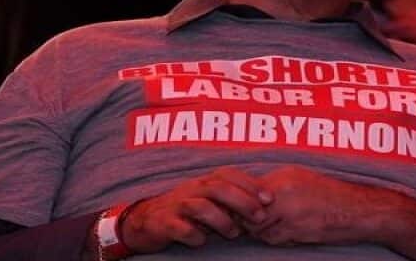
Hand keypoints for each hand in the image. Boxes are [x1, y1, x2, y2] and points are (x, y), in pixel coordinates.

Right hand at [120, 167, 272, 252]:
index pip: (230, 175)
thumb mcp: (210, 200)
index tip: (270, 199)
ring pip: (200, 206)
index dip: (251, 184)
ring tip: (234, 233)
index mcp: (205, 181)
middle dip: (243, 202)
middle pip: (219, 188)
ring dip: (221, 220)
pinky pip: (178, 227)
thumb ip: (233, 199)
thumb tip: (266, 205)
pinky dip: (192, 234)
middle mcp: (192, 189)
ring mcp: (176, 205)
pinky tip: (201, 241)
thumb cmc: (187, 210)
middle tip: (260, 218)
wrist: (145, 221)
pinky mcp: (162, 223)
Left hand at [251, 166, 415, 256]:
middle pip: (248, 212)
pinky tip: (296, 232)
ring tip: (285, 226)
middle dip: (251, 220)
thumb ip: (277, 188)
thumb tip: (252, 200)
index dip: (244, 204)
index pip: (246, 191)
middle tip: (264, 222)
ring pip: (258, 228)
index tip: (249, 210)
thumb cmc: (335, 196)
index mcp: (284, 176)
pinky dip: (280, 239)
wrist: (360, 210)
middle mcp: (283, 190)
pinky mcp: (296, 228)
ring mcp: (289, 210)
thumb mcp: (303, 181)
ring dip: (266, 231)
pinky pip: (274, 239)